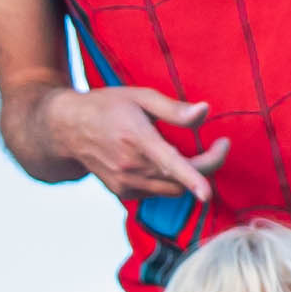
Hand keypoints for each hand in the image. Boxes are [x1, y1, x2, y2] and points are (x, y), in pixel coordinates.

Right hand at [53, 79, 225, 210]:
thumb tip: (205, 112)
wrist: (69, 130)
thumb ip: (174, 109)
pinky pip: (159, 192)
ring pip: (172, 190)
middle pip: (180, 180)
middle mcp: (130, 167)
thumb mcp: (140, 97)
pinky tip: (165, 162)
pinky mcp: (124, 193)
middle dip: (207, 165)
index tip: (207, 193)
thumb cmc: (107, 107)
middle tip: (221, 145)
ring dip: (190, 176)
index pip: (169, 163)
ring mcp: (126, 184)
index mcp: (136, 139)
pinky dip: (170, 181)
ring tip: (196, 154)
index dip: (191, 179)